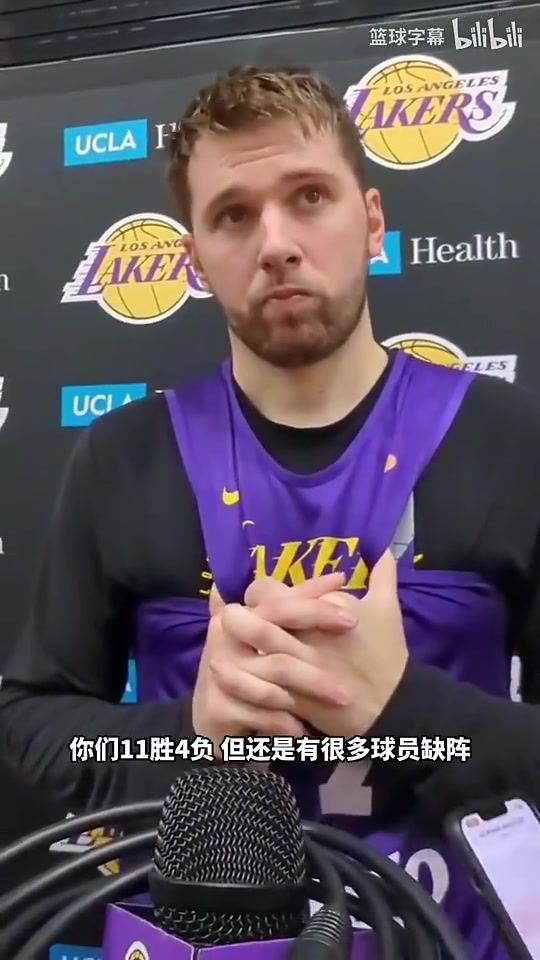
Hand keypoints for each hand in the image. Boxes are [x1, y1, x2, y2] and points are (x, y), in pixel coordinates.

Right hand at [192, 572, 355, 758]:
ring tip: (343, 697)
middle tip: (352, 629)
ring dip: (310, 685)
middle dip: (314, 620)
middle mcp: (225, 636)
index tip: (343, 585)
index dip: (310, 589)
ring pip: (273, 672)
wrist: (214, 721)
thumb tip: (340, 577)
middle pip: (272, 623)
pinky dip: (285, 721)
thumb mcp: (277, 639)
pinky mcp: (219, 707)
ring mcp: (219, 671)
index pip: (275, 593)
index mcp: (240, 614)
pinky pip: (260, 712)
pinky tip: (305, 728)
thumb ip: (303, 608)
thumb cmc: (250, 671)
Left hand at [215, 551, 408, 737]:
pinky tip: (232, 685)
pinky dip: (246, 686)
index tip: (259, 598)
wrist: (396, 705)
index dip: (262, 593)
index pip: (282, 592)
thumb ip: (382, 578)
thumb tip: (384, 551)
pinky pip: (265, 689)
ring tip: (214, 654)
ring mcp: (303, 667)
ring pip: (262, 653)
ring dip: (236, 651)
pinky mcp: (299, 697)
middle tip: (227, 618)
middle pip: (264, 618)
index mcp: (325, 610)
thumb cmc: (388, 655)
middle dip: (239, 617)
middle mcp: (310, 636)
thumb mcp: (387, 611)